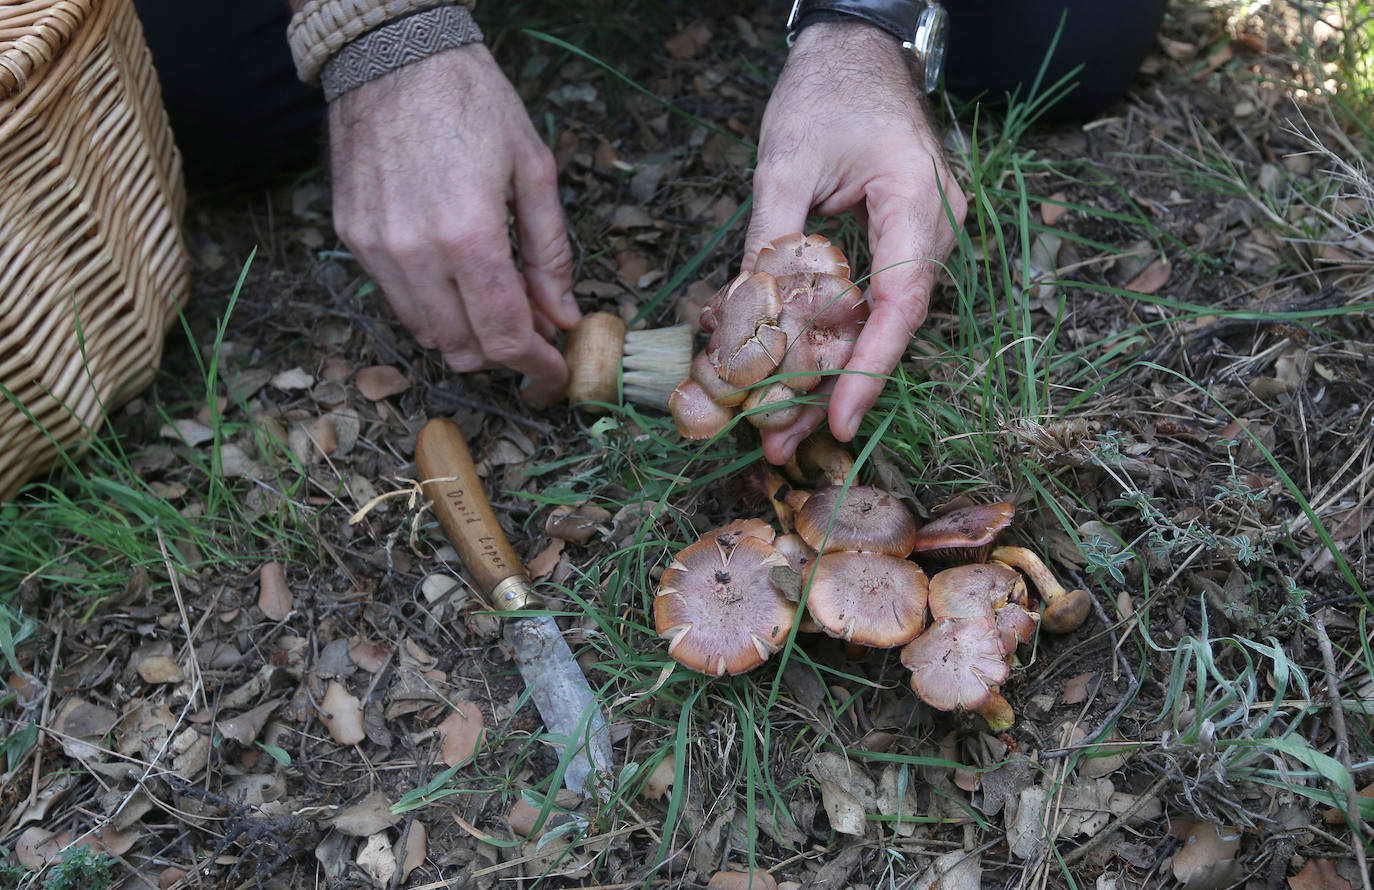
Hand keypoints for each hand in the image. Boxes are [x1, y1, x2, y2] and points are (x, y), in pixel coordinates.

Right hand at [328, 45, 580, 405]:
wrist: (393, 54)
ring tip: (496, 305)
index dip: (536, 366)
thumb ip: (549, 253)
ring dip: (466, 335)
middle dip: (505, 354)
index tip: (554, 372)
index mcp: (469, 235)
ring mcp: (376, 247)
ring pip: (426, 333)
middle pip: (464, 348)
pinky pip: (396, 299)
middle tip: (533, 334)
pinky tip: (454, 277)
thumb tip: (561, 315)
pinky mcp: (350, 237)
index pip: (504, 336)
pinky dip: (431, 306)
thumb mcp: (534, 170)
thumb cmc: (471, 101)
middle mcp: (415, 252)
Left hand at [745, 21, 965, 462]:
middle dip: (833, 388)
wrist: (854, 47)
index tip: (838, 422)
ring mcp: (923, 234)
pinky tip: (788, 366)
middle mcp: (934, 227)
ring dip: (826, 368)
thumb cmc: (824, 92)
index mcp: (919, 203)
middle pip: (887, 326)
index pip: (901, 304)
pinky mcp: (899, 238)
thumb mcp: (784, 162)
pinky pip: (867, 297)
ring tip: (776, 420)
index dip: (868, 371)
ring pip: (875, 319)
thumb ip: (769, 243)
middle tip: (779, 440)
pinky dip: (828, 331)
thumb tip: (745, 323)